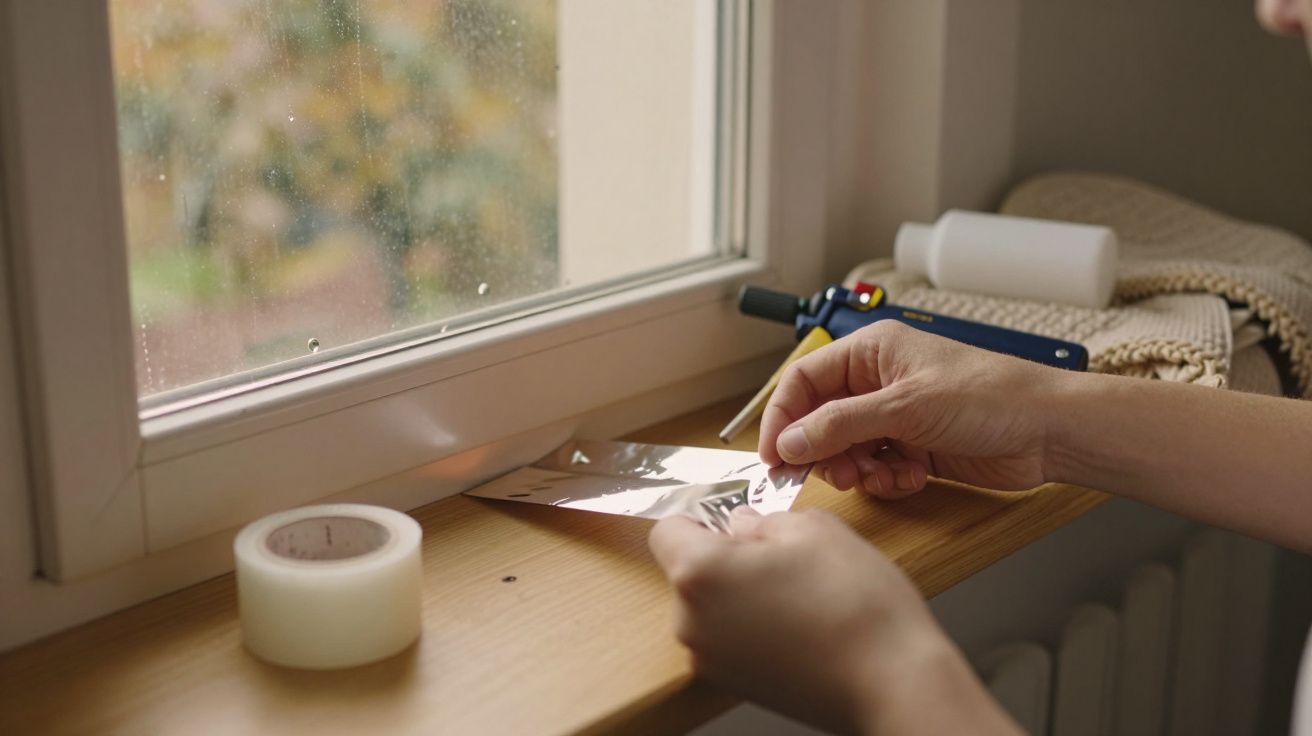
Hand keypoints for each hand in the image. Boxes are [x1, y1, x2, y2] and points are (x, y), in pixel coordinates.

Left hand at [648, 508, 1018, 735]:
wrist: (893, 685)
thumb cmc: (857, 608)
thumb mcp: (813, 528)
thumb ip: (763, 519)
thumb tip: (743, 524)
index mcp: (700, 573)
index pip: (667, 529)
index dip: (700, 516)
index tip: (731, 517)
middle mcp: (691, 622)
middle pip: (691, 570)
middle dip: (728, 555)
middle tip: (783, 554)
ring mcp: (711, 660)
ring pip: (713, 605)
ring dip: (744, 592)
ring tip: (801, 592)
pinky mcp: (736, 684)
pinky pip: (732, 638)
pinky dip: (756, 625)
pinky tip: (802, 623)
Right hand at [758, 320, 1063, 496]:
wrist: (1049, 430)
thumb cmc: (990, 396)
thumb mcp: (904, 407)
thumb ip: (839, 425)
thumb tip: (788, 441)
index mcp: (871, 352)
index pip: (804, 380)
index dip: (782, 417)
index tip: (772, 455)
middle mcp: (878, 381)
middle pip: (819, 420)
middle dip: (823, 452)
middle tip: (835, 474)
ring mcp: (896, 416)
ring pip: (845, 450)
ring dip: (857, 470)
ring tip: (881, 476)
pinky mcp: (914, 448)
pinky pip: (875, 468)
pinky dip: (886, 479)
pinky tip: (911, 478)